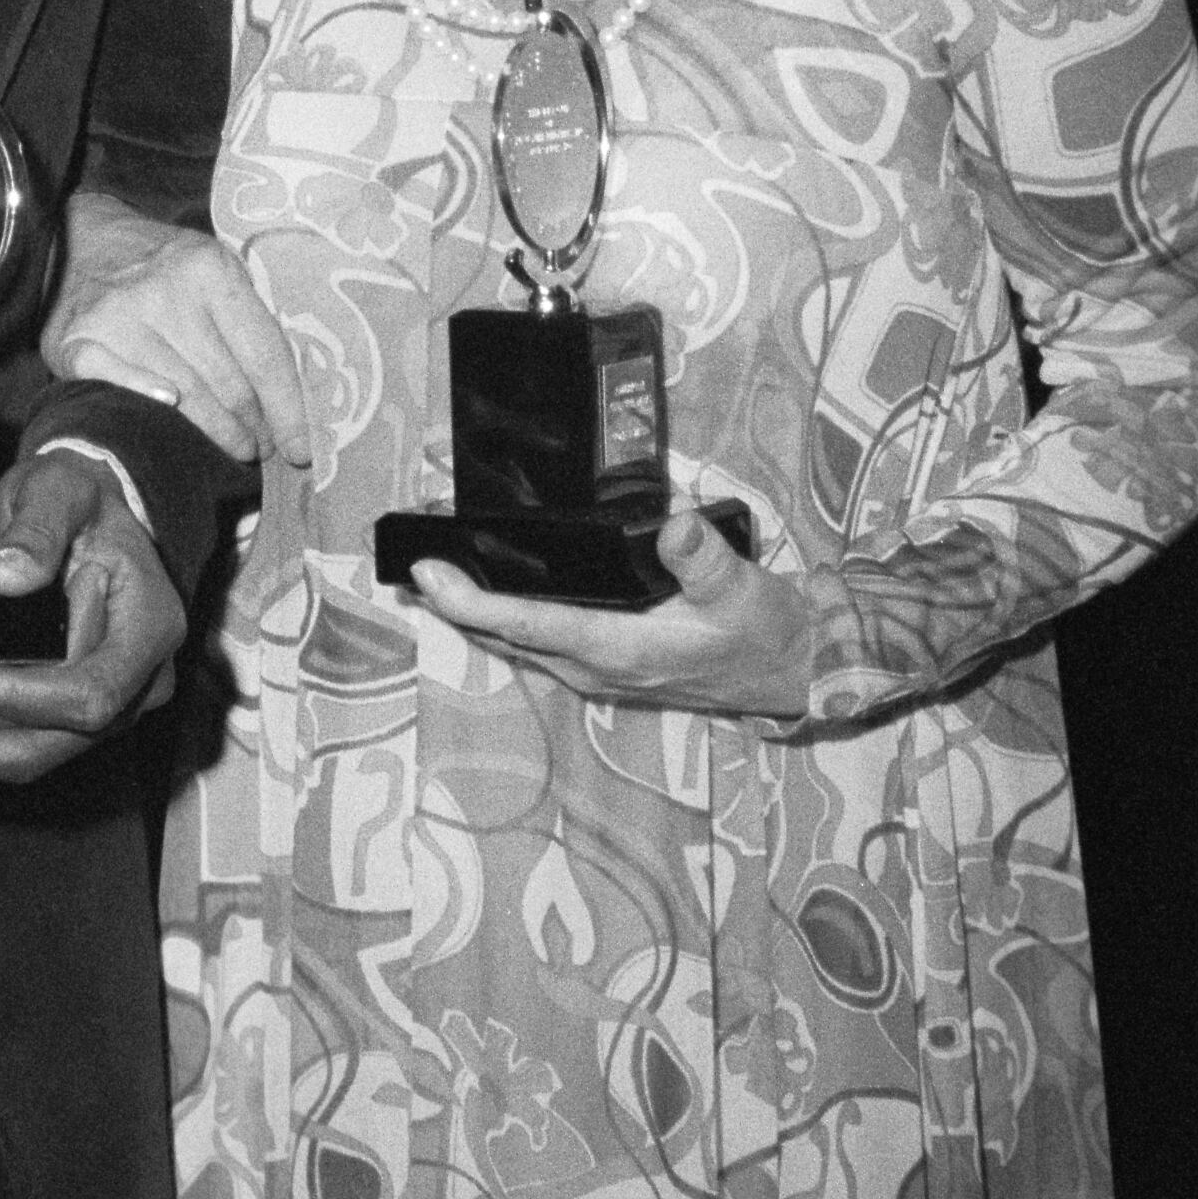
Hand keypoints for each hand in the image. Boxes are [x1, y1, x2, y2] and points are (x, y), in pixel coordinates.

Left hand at [0, 448, 188, 800]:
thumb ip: (38, 528)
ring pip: (12, 762)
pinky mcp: (53, 722)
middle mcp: (130, 690)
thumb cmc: (78, 498)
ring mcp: (92, 714)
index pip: (87, 694)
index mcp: (146, 635)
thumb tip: (1, 577)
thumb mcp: (62, 490)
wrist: (86, 514)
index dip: (16, 698)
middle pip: (40, 747)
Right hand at [47, 193, 309, 464]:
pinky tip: (172, 413)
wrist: (80, 239)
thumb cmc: (164, 265)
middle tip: (267, 448)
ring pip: (185, 397)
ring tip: (238, 446)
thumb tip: (299, 389)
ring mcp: (117, 318)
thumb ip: (248, 313)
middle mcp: (163, 292)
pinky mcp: (77, 342)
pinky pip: (121, 386)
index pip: (263, 355)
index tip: (301, 449)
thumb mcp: (213, 265)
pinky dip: (148, 402)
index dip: (288, 409)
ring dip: (217, 434)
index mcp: (209, 268)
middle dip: (256, 429)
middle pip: (228, 385)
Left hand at [402, 510, 815, 716]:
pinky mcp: (598, 664)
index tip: (429, 575)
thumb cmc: (763, 631)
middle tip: (409, 547)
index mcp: (619, 651)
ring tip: (429, 560)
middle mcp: (593, 668)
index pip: (530, 626)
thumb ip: (704, 559)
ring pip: (511, 641)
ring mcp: (592, 671)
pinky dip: (499, 613)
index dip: (473, 603)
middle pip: (501, 635)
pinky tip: (484, 582)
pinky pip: (532, 640)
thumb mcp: (742, 590)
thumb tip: (674, 527)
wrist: (789, 672)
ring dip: (469, 606)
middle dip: (450, 597)